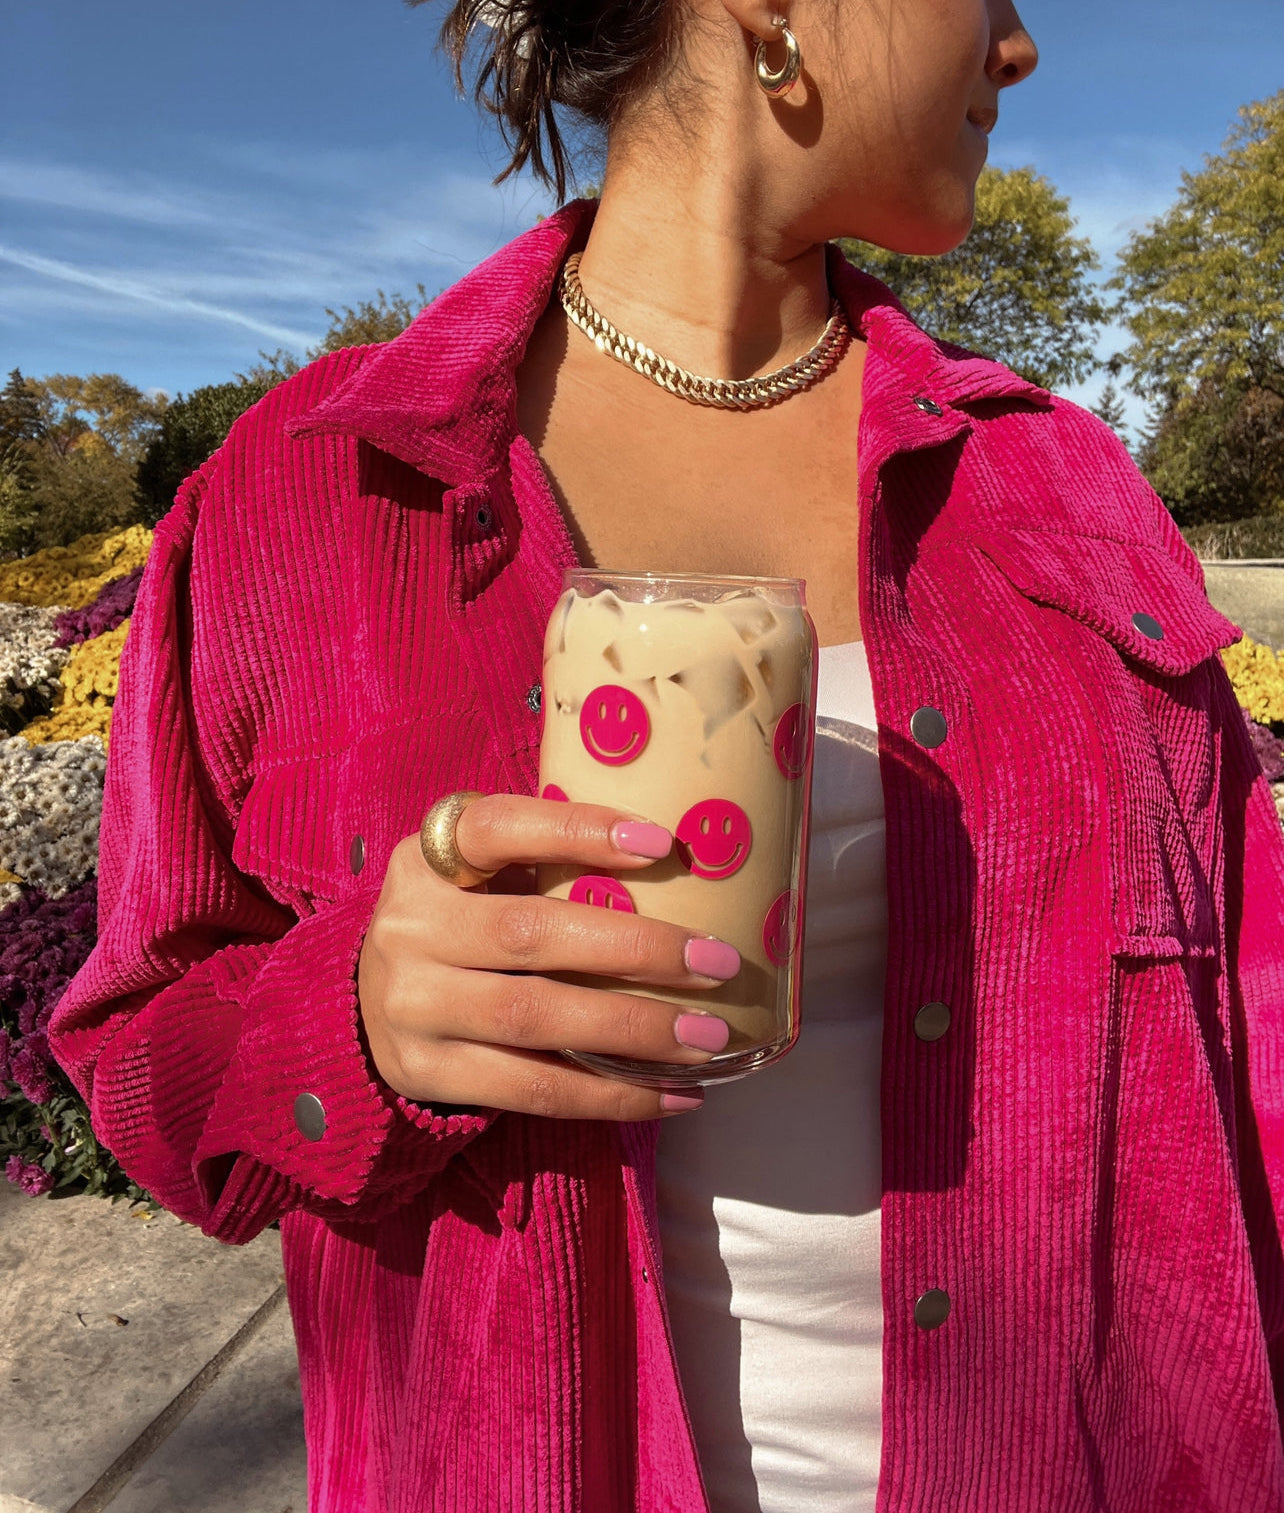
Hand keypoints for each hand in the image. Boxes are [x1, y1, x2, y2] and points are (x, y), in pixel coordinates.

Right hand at [356, 795, 739, 1119]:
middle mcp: (410, 927)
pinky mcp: (426, 1072)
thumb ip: (543, 860)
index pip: (499, 828)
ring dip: (633, 1030)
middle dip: (636, 949)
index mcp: (427, 859)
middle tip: (718, 963)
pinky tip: (673, 1095)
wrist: (366, 1003)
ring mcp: (413, 1005)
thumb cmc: (460, 921)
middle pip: (531, 933)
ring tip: (708, 1038)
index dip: (578, 830)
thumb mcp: (478, 875)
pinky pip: (530, 1089)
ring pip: (535, 1017)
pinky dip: (610, 1095)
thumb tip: (677, 860)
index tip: (661, 844)